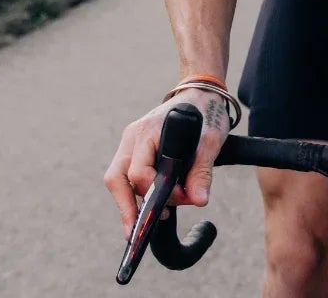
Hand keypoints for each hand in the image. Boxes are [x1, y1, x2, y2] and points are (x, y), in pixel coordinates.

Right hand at [103, 89, 232, 235]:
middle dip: (126, 206)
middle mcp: (133, 136)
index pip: (138, 172)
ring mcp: (131, 143)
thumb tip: (198, 201)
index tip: (180, 202)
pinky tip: (148, 208)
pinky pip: (126, 175)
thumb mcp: (210, 141)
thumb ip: (202, 171)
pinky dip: (135, 193)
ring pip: (117, 178)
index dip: (156, 193)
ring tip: (151, 219)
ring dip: (131, 201)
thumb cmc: (206, 114)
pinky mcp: (135, 150)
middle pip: (116, 178)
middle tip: (137, 231)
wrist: (200, 95)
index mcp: (148, 130)